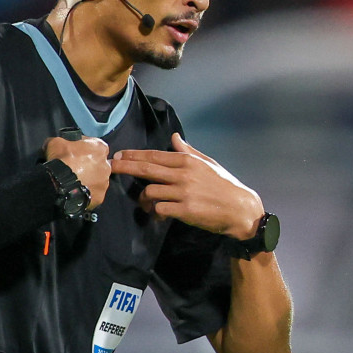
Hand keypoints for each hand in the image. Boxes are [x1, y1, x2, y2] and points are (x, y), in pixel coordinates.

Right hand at [43, 135, 110, 209]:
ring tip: (74, 182)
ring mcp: (104, 182)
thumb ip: (61, 141)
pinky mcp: (100, 197)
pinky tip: (76, 193)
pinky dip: (86, 193)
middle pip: (99, 164)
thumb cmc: (60, 160)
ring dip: (89, 180)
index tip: (77, 152)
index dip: (86, 148)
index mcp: (99, 148)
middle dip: (89, 165)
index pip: (97, 146)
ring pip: (98, 180)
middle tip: (75, 169)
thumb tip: (58, 143)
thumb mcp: (55, 143)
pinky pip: (93, 194)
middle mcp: (106, 165)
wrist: (59, 184)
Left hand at [109, 133, 262, 238]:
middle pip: (147, 169)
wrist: (240, 208)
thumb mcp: (208, 163)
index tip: (120, 155)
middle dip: (126, 167)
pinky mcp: (185, 210)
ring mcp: (183, 193)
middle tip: (112, 167)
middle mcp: (184, 175)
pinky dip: (155, 211)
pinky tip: (157, 214)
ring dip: (142, 198)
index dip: (134, 155)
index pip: (155, 156)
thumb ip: (188, 151)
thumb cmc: (224, 185)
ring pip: (150, 191)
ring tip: (143, 204)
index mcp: (188, 161)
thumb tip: (174, 137)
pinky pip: (160, 209)